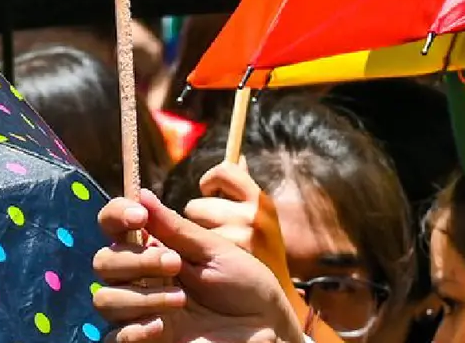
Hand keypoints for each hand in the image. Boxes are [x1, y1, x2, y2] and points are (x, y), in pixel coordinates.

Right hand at [95, 189, 308, 342]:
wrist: (261, 327)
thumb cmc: (243, 283)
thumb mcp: (212, 249)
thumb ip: (174, 228)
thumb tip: (141, 194)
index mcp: (156, 247)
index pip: (114, 224)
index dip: (116, 214)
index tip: (139, 216)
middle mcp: (141, 276)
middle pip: (103, 261)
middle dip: (136, 260)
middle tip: (175, 265)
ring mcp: (139, 310)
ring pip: (104, 298)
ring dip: (142, 297)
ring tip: (180, 300)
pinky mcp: (142, 341)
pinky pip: (112, 337)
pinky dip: (134, 330)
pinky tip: (162, 327)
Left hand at [179, 163, 302, 321]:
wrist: (271, 306)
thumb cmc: (260, 258)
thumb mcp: (259, 221)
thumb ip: (242, 192)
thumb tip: (237, 157)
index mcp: (259, 201)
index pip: (225, 171)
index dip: (210, 180)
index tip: (207, 189)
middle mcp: (252, 216)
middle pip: (197, 205)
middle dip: (197, 221)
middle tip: (210, 237)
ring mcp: (241, 237)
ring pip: (192, 227)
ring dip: (194, 241)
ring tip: (209, 256)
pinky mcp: (228, 259)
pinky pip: (192, 250)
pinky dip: (193, 260)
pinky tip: (207, 270)